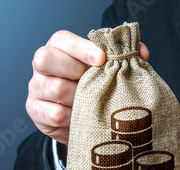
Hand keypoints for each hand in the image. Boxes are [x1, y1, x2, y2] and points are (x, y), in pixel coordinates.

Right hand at [26, 30, 149, 143]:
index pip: (62, 40)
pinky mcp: (36, 111)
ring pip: (55, 89)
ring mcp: (36, 89)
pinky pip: (55, 114)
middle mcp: (42, 66)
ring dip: (80, 98)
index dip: (81, 47)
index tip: (101, 58)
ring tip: (94, 103)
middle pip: (46, 59)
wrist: (79, 119)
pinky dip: (74, 118)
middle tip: (94, 82)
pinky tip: (84, 118)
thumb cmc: (93, 87)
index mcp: (58, 48)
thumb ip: (122, 58)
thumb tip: (142, 52)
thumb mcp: (105, 70)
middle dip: (75, 70)